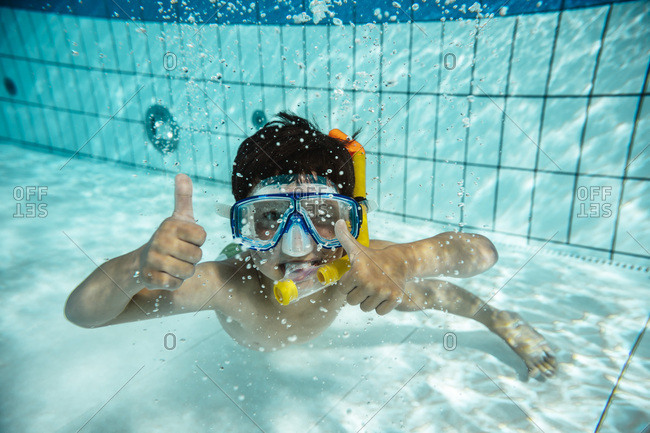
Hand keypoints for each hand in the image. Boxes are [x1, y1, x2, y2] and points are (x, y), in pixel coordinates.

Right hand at [138, 174, 206, 289]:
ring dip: (185, 271)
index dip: (198, 241)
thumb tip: (182, 174)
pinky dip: (175, 282)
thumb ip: (183, 197)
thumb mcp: (178, 217)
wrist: (143, 261)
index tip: (187, 239)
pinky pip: (175, 284)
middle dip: (193, 258)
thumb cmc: (169, 238)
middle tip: (180, 254)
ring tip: (174, 264)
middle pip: (197, 256)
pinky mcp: (150, 277)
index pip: (202, 237)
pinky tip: (166, 274)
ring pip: (188, 271)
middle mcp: (161, 240)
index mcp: (171, 225)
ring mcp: (154, 259)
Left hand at [334, 220, 408, 314]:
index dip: (349, 283)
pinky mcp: (394, 299)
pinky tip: (383, 294)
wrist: (400, 261)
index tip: (357, 275)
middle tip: (366, 282)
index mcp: (357, 273)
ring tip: (374, 288)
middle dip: (357, 293)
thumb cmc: (374, 257)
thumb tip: (337, 221)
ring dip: (368, 300)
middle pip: (352, 301)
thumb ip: (344, 237)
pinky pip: (379, 312)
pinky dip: (380, 306)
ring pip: (365, 308)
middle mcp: (369, 284)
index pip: (343, 289)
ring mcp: (382, 292)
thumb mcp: (358, 248)